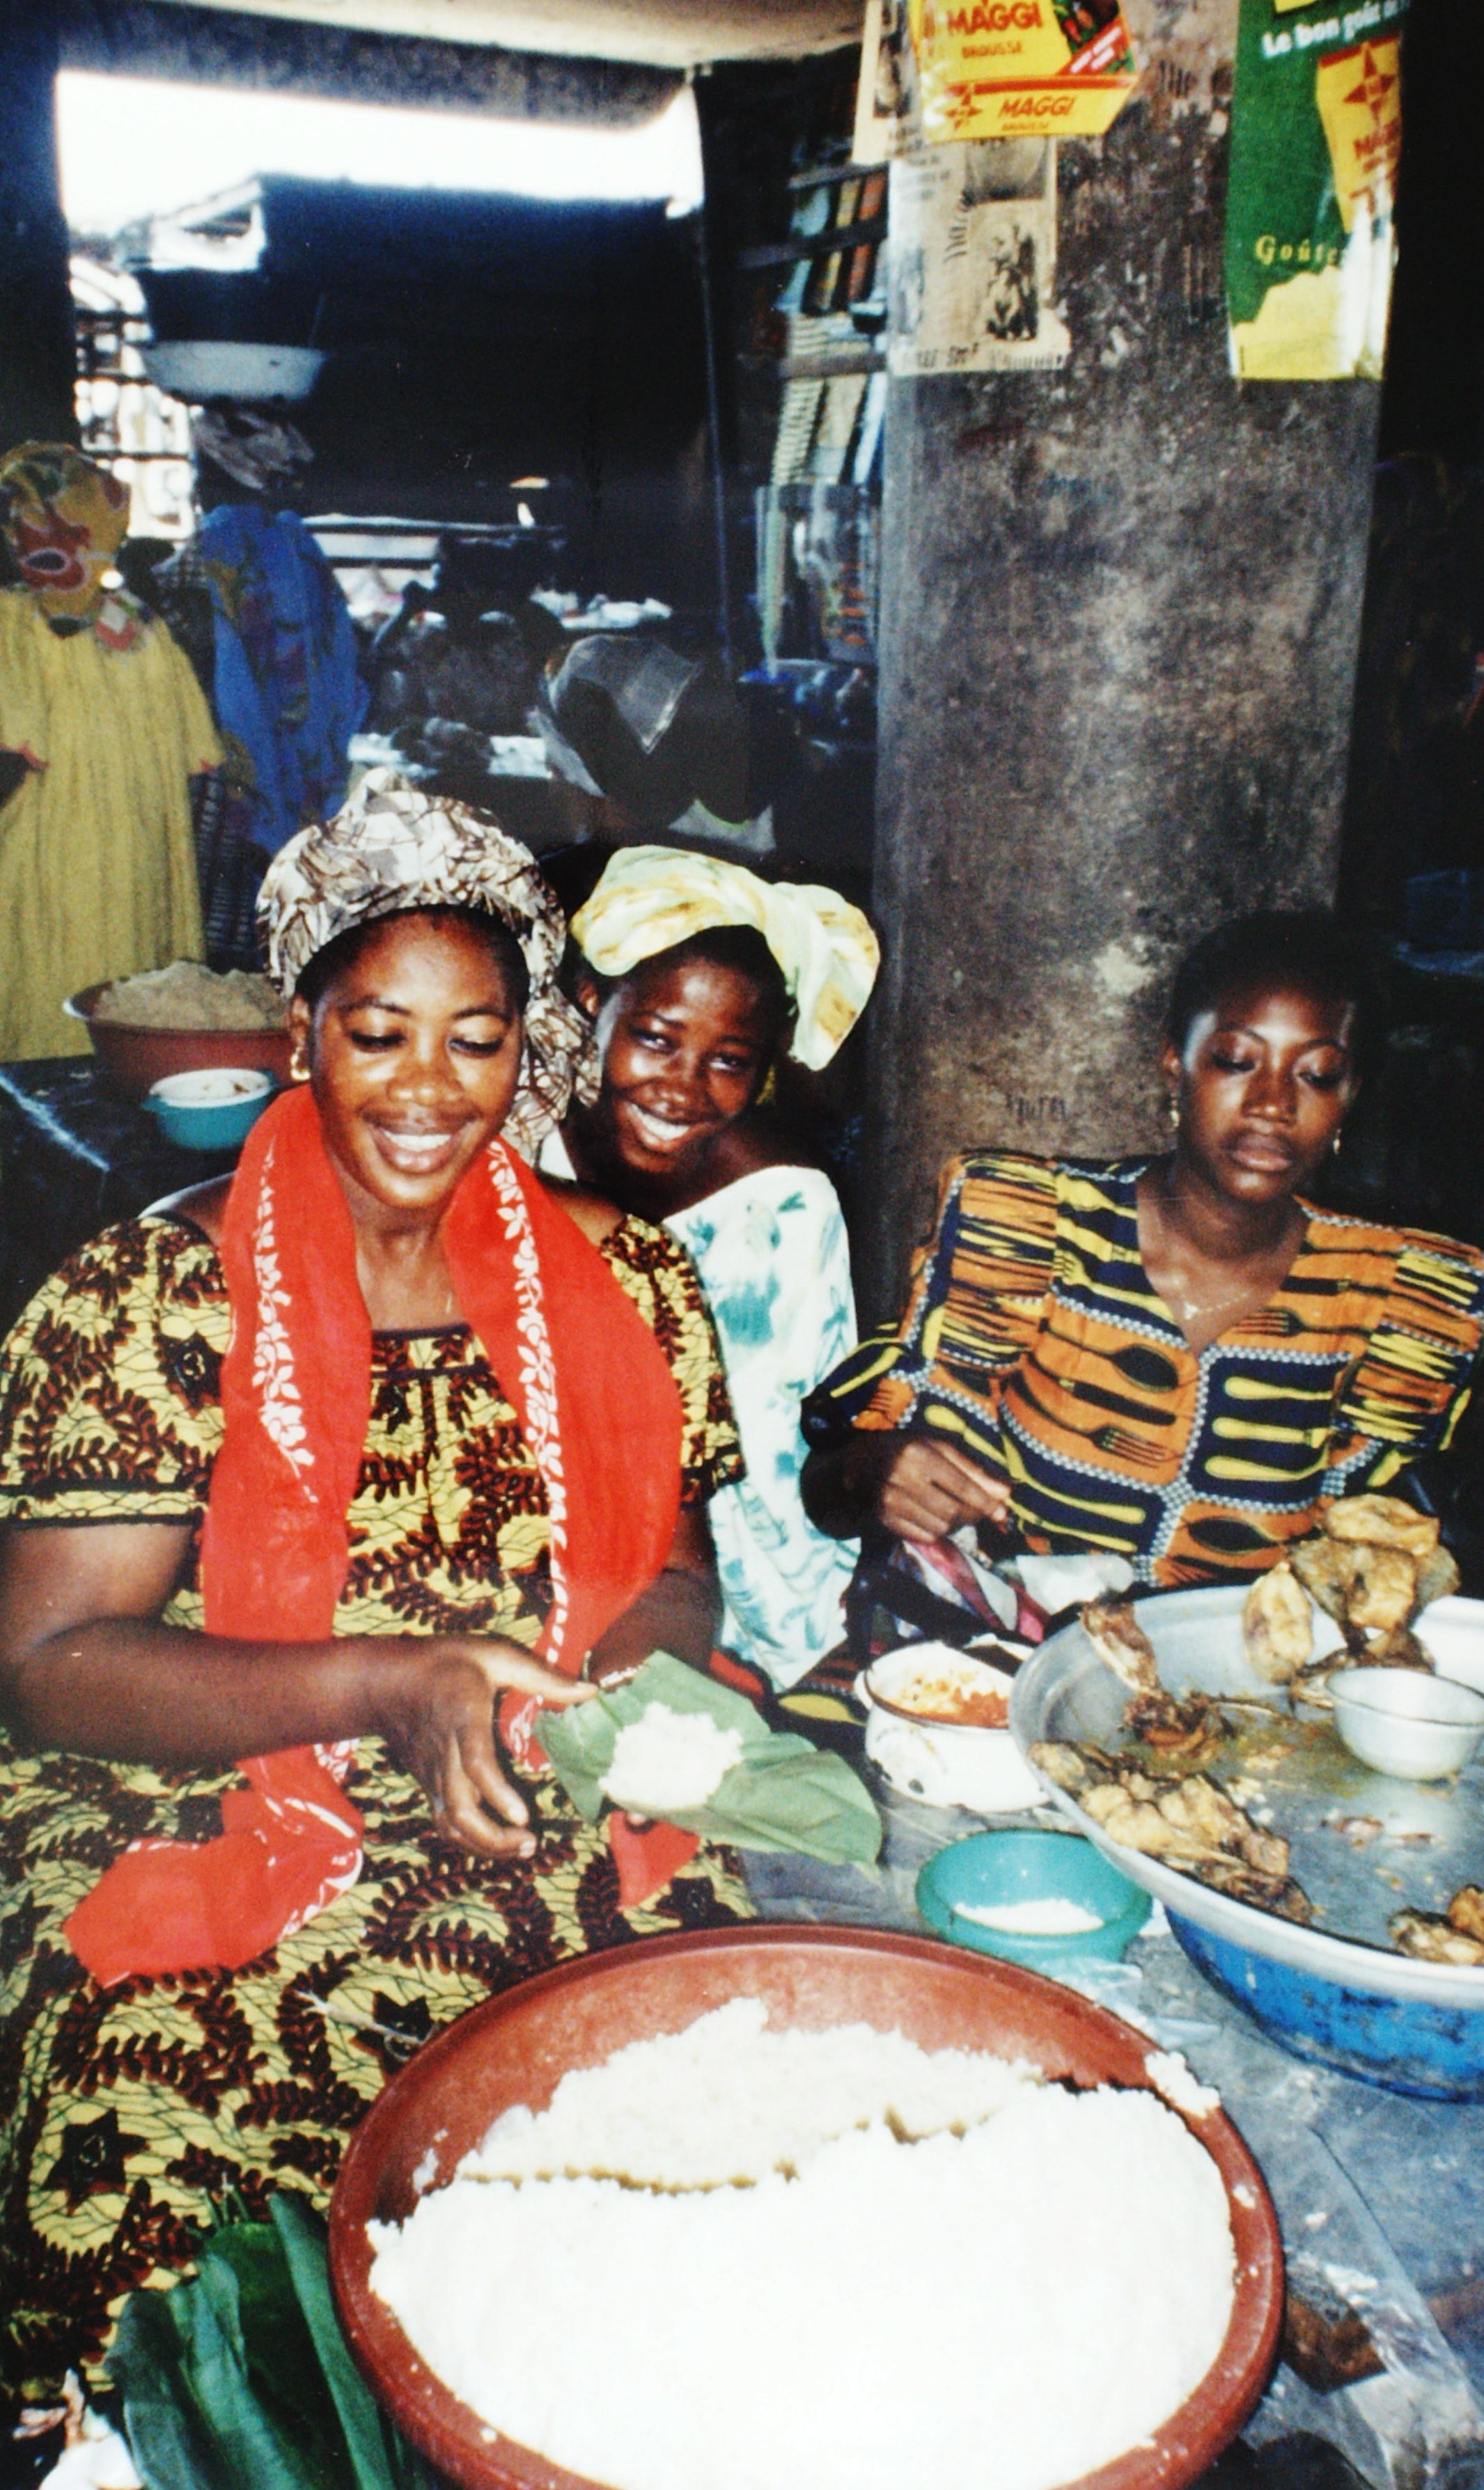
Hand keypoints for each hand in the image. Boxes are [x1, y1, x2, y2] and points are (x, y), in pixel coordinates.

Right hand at [377, 1637, 594, 1859]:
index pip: (475, 1764)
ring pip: (450, 1826)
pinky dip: (469, 1841)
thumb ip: (541, 1675)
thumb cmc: (445, 1663)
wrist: (386, 1682)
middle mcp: (444, 1755)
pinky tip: (497, 1844)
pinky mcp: (428, 1786)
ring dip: (484, 1847)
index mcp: (463, 1719)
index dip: (497, 1793)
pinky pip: (444, 1823)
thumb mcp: (495, 1654)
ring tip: (522, 1849)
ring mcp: (433, 1775)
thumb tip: (590, 1692)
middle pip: (461, 1810)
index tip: (523, 1815)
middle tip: (532, 1841)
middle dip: (495, 1837)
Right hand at [877, 1440, 1010, 1543]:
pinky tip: (933, 1516)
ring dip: (955, 1524)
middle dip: (972, 1515)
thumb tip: (1005, 1494)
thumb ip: (973, 1470)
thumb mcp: (939, 1449)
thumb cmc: (907, 1450)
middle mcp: (902, 1479)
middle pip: (952, 1513)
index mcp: (919, 1454)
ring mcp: (890, 1502)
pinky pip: (924, 1537)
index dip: (985, 1503)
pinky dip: (936, 1531)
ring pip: (940, 1528)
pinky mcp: (885, 1520)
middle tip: (978, 1510)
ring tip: (953, 1510)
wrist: (859, 1462)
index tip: (1002, 1512)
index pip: (960, 1486)